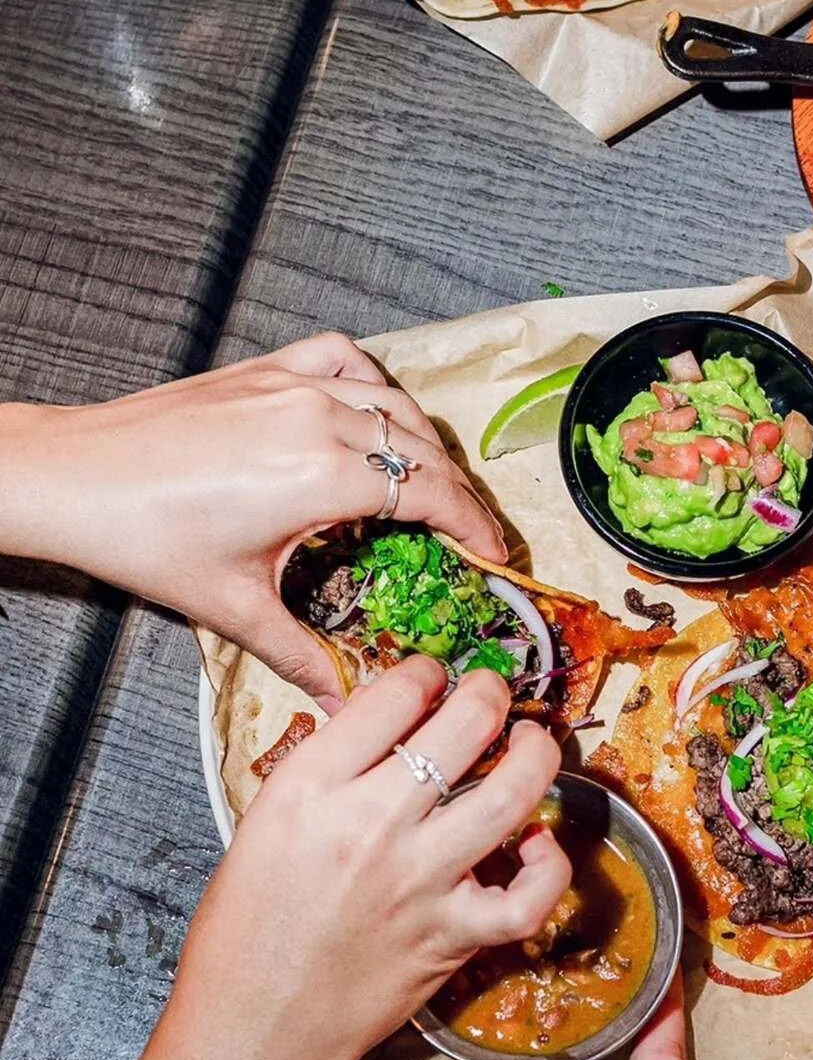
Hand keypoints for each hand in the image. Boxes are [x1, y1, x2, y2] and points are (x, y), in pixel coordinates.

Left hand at [0, 332, 504, 707]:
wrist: (71, 479)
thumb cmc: (143, 537)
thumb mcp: (234, 608)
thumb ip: (304, 655)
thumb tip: (346, 700)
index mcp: (320, 474)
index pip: (430, 492)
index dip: (474, 526)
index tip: (494, 555)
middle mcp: (316, 417)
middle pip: (423, 447)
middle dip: (459, 492)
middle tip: (472, 532)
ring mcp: (290, 384)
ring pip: (393, 401)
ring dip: (425, 443)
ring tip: (435, 483)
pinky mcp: (263, 369)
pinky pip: (344, 359)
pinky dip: (374, 383)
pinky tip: (374, 412)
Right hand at [122, 658, 569, 1059]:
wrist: (251, 1033)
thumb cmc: (244, 933)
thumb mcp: (261, 826)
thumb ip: (324, 772)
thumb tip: (384, 722)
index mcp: (309, 788)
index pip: (393, 695)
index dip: (425, 673)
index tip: (432, 678)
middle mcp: (371, 824)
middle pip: (463, 727)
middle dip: (489, 693)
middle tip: (491, 693)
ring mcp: (420, 881)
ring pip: (510, 795)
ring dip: (535, 756)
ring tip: (533, 743)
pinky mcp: (452, 937)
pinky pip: (527, 896)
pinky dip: (547, 867)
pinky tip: (537, 846)